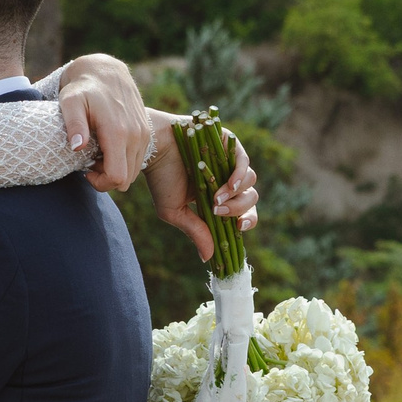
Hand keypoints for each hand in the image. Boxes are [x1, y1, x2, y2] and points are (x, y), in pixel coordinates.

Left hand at [52, 54, 155, 191]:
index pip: (117, 177)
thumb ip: (74, 124)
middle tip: (89, 161)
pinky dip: (123, 160)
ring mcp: (144, 135)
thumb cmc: (83, 88)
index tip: (86, 171)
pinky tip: (108, 146)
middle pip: (126, 179)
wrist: (106, 70)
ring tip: (97, 152)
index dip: (100, 182)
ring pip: (133, 171)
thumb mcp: (70, 102)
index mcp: (118, 133)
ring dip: (115, 169)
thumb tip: (77, 147)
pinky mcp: (146, 133)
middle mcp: (136, 136)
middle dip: (106, 177)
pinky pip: (137, 160)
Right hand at [143, 120, 259, 260]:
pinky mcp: (229, 143)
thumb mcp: (175, 212)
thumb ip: (195, 231)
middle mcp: (228, 178)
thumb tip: (208, 258)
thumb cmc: (160, 179)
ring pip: (249, 181)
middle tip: (217, 210)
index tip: (239, 227)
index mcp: (219, 196)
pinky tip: (229, 184)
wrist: (151, 149)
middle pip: (250, 198)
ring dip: (235, 193)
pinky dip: (239, 175)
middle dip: (236, 208)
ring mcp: (229, 160)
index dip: (247, 221)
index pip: (244, 212)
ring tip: (215, 196)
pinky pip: (244, 162)